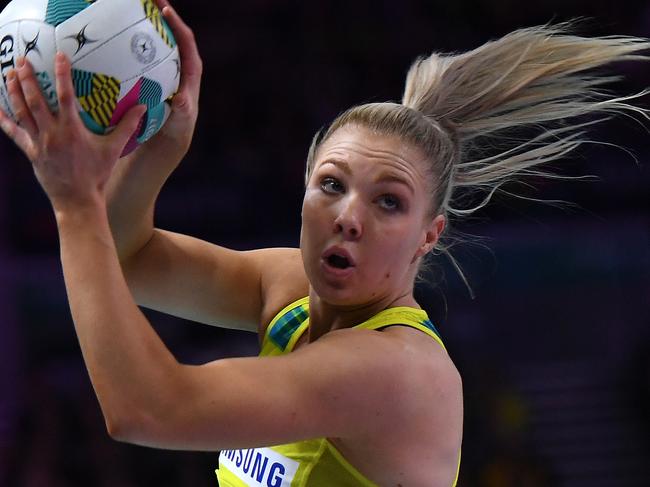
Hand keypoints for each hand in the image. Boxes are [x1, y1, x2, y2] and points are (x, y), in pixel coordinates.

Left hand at [0, 54, 144, 212]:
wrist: (77, 200)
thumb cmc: (97, 175)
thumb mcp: (114, 149)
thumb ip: (127, 127)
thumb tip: (142, 108)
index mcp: (72, 130)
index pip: (65, 96)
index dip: (62, 75)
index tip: (59, 56)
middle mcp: (52, 134)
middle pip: (35, 100)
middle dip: (27, 78)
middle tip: (22, 60)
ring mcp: (38, 143)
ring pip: (21, 112)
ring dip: (14, 92)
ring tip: (9, 74)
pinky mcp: (31, 152)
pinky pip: (14, 133)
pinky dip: (4, 120)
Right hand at [128, 1, 202, 162]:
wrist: (163, 143)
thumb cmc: (174, 131)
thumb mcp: (179, 122)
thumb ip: (183, 110)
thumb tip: (182, 100)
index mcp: (189, 73)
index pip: (186, 42)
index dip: (176, 24)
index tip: (163, 9)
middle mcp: (175, 67)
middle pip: (169, 34)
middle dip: (157, 14)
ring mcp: (160, 71)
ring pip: (150, 43)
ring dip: (138, 26)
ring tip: (122, 9)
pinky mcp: (146, 77)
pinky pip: (134, 58)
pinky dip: (122, 48)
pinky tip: (104, 41)